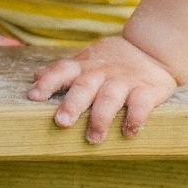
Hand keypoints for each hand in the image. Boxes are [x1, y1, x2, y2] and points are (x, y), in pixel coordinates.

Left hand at [27, 35, 178, 142]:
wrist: (153, 49)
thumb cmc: (113, 60)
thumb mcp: (88, 59)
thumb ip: (64, 70)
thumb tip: (34, 75)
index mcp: (85, 66)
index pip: (62, 70)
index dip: (48, 82)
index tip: (34, 96)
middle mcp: (102, 73)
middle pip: (84, 86)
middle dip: (72, 104)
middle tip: (61, 122)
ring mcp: (124, 81)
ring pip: (110, 97)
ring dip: (101, 118)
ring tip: (94, 138)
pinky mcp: (147, 90)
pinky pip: (141, 105)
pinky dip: (135, 118)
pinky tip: (129, 132)